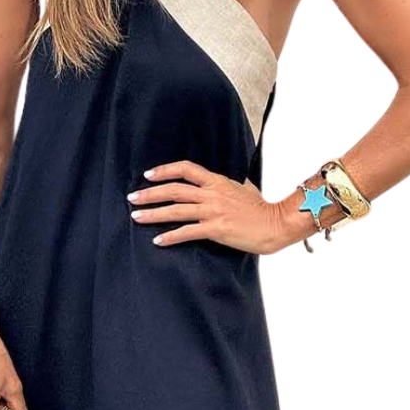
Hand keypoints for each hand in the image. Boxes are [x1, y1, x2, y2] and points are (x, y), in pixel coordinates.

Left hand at [127, 160, 313, 254]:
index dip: (165, 170)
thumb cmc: (262, 208)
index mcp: (217, 181)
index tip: (149, 175)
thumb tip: (218, 186)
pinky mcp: (216, 229)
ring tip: (136, 216)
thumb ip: (226, 186)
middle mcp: (212, 194)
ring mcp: (213, 211)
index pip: (186, 169)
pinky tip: (158, 241)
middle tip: (132, 197)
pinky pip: (187, 232)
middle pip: (173, 190)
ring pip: (175, 210)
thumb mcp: (242, 189)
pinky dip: (170, 237)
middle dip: (150, 193)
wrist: (277, 223)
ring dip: (153, 213)